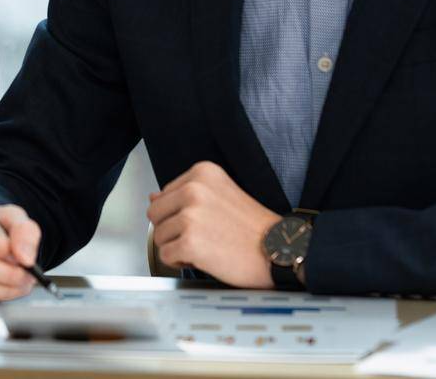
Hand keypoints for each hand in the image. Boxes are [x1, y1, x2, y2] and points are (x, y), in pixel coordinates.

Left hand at [146, 161, 280, 287]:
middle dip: (172, 230)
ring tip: (206, 247)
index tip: (203, 222)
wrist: (282, 249)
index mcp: (202, 173)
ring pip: (158, 236)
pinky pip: (166, 256)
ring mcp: (191, 216)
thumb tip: (153, 198)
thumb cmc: (254, 227)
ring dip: (177, 247)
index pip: (164, 195)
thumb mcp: (221, 195)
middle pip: (155, 214)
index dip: (178, 215)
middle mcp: (194, 189)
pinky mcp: (190, 242)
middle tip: (201, 237)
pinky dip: (180, 262)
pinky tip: (202, 259)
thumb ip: (186, 193)